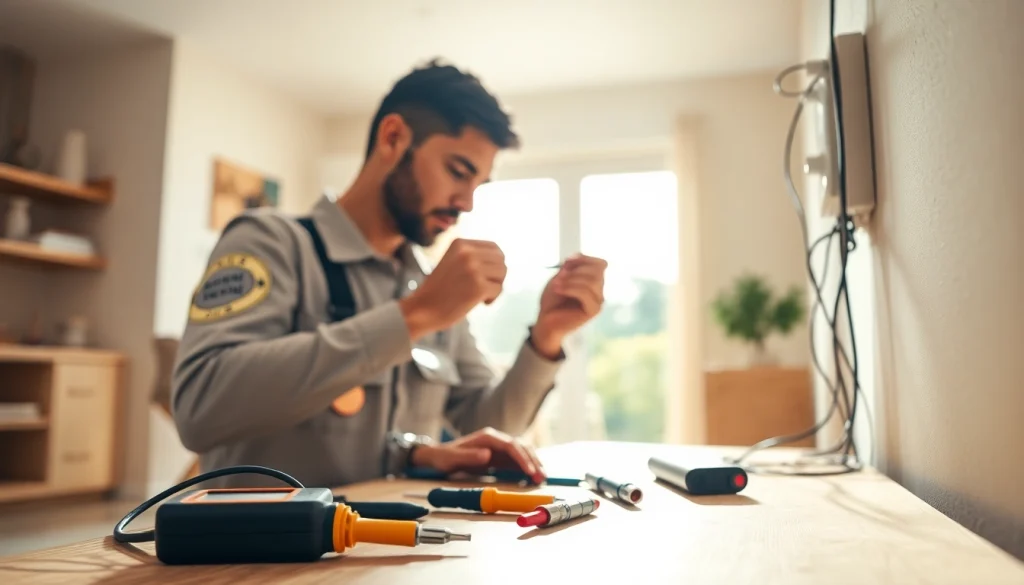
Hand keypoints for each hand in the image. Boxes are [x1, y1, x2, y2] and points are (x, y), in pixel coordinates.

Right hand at [399, 239, 505, 338]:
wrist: (422, 310)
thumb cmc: (439, 290)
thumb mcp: (453, 263)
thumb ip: (473, 257)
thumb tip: (502, 261)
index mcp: (460, 243)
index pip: (494, 247)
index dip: (495, 263)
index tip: (486, 276)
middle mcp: (467, 252)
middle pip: (501, 260)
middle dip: (497, 275)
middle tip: (485, 288)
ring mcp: (473, 269)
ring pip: (502, 273)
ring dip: (495, 286)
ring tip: (482, 295)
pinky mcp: (478, 286)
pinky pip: (498, 290)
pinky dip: (492, 298)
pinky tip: (481, 303)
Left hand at [409, 427, 545, 484]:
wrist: (439, 456)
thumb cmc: (445, 457)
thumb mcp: (453, 458)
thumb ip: (469, 456)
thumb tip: (487, 454)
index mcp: (488, 437)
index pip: (511, 445)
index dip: (522, 458)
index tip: (530, 471)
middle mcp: (496, 440)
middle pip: (521, 447)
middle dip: (533, 461)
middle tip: (541, 477)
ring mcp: (499, 448)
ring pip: (523, 452)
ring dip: (533, 464)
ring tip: (541, 478)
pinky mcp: (499, 457)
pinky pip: (517, 461)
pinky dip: (527, 468)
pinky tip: (533, 477)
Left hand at [532, 254, 607, 354]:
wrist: (545, 322)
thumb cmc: (552, 301)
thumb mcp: (559, 278)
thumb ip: (570, 267)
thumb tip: (577, 255)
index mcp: (593, 282)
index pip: (601, 264)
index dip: (585, 259)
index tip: (567, 261)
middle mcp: (599, 291)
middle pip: (598, 271)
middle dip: (577, 269)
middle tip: (560, 275)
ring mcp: (598, 302)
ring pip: (592, 281)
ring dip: (572, 279)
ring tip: (556, 284)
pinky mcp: (593, 311)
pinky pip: (586, 294)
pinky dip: (570, 288)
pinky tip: (558, 289)